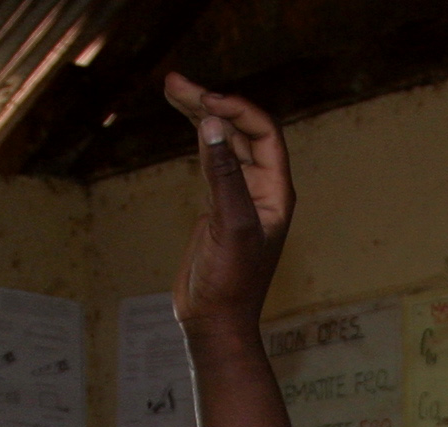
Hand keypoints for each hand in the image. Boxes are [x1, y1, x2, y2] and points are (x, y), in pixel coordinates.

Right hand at [163, 74, 292, 331]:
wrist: (215, 323)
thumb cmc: (231, 284)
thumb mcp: (229, 226)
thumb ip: (222, 176)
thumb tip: (213, 124)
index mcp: (275, 193)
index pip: (263, 134)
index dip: (237, 111)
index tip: (204, 102)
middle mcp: (261, 189)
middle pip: (240, 131)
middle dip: (211, 104)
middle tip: (174, 83)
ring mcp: (238, 196)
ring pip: (222, 143)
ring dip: (200, 115)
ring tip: (171, 88)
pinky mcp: (217, 206)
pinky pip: (210, 160)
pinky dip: (197, 138)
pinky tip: (185, 120)